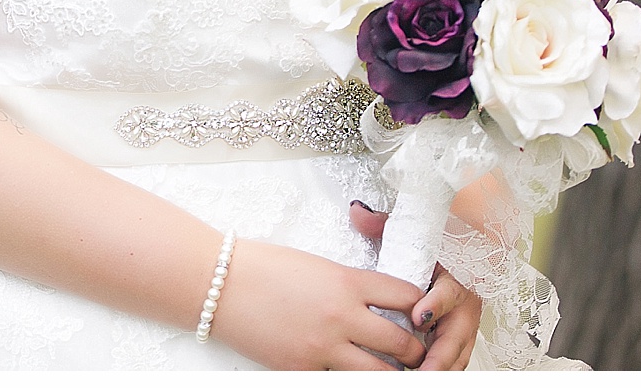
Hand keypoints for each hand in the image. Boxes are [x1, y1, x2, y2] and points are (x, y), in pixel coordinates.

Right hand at [210, 236, 431, 368]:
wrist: (216, 282)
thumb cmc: (259, 266)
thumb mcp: (314, 265)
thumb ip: (348, 284)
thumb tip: (376, 303)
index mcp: (346, 282)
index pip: (407, 297)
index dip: (422, 307)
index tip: (423, 314)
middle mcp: (341, 317)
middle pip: (404, 344)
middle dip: (417, 352)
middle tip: (417, 353)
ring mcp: (322, 348)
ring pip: (381, 375)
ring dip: (393, 375)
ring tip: (393, 371)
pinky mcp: (301, 369)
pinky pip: (340, 382)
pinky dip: (350, 378)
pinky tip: (352, 373)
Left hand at [350, 200, 482, 369]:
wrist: (460, 251)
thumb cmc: (434, 246)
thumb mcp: (410, 232)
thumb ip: (384, 223)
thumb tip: (358, 211)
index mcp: (455, 276)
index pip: (450, 294)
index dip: (435, 305)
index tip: (418, 316)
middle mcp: (465, 303)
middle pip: (457, 335)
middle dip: (438, 355)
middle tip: (419, 368)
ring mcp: (464, 324)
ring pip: (458, 353)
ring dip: (439, 367)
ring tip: (416, 377)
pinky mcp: (458, 339)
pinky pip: (452, 359)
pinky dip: (439, 369)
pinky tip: (418, 375)